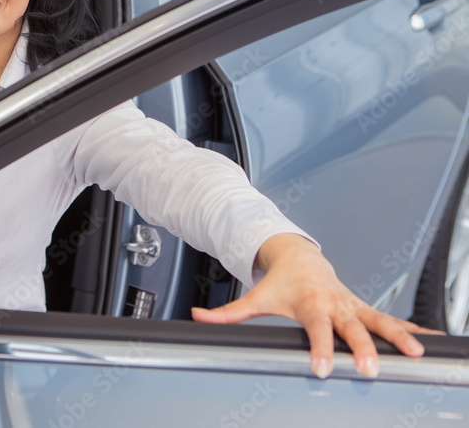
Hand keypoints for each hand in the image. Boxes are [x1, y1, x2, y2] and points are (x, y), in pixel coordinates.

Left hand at [191, 233, 433, 378]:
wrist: (302, 260)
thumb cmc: (281, 283)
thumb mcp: (255, 298)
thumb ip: (229, 313)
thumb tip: (198, 317)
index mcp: (310, 304)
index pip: (315, 329)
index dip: (319, 348)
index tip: (321, 367)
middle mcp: (336, 305)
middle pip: (352, 328)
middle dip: (362, 348)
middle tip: (370, 369)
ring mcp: (354, 306)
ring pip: (380, 321)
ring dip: (399, 336)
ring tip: (416, 353)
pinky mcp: (366, 309)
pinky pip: (392, 319)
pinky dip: (412, 329)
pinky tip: (430, 343)